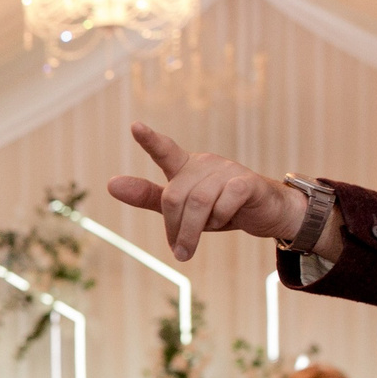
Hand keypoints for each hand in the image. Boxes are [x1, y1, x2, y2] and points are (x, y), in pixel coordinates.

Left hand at [105, 123, 310, 263]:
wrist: (266, 213)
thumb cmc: (219, 208)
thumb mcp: (180, 207)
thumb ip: (148, 197)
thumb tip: (110, 184)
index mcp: (186, 167)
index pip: (165, 150)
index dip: (149, 140)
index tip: (134, 126)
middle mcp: (205, 163)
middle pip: (175, 196)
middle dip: (174, 228)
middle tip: (178, 251)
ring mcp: (227, 170)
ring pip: (198, 202)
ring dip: (194, 230)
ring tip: (193, 246)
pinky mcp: (247, 182)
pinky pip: (224, 204)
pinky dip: (220, 219)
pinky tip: (226, 221)